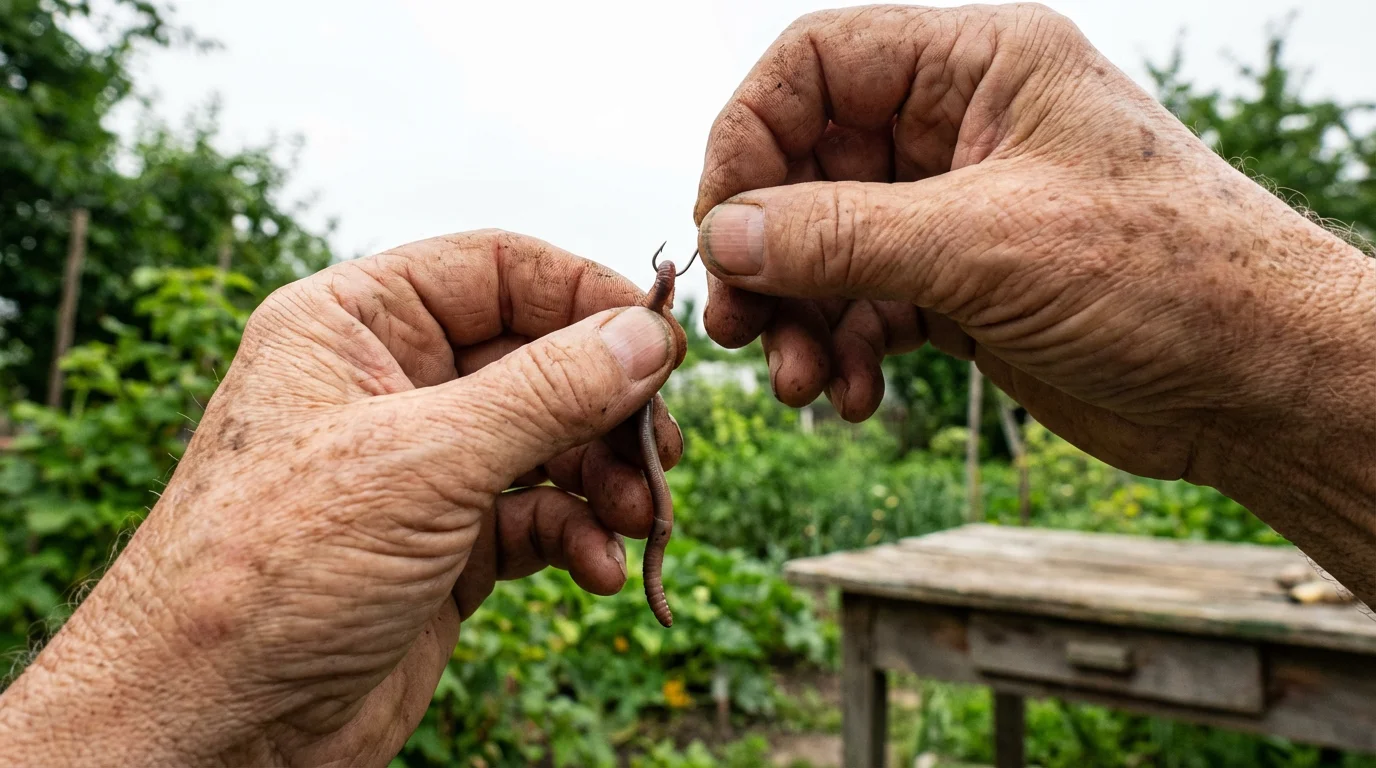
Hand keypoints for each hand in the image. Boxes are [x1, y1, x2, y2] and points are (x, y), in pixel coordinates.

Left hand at [0, 231, 684, 765]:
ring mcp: (421, 469)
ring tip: (639, 516)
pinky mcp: (445, 545)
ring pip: (548, 441)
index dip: (585, 293)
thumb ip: (546, 390)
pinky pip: (537, 516)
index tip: (660, 338)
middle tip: (664, 446)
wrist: (216, 726)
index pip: (495, 269)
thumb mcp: (424, 461)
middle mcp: (390, 385)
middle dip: (607, 403)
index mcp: (353, 325)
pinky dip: (577, 536)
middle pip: (536, 357)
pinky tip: (597, 570)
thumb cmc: (273, 570)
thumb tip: (647, 334)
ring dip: (605, 477)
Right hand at [693, 6, 1375, 596]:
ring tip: (801, 383)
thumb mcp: (987, 245)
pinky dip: (846, 350)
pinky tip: (853, 397)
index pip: (816, 66)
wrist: (1258, 383)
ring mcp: (957, 209)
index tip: (722, 227)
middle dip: (770, 255)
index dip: (749, 138)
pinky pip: (866, 306)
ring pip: (828, 248)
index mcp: (977, 65)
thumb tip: (724, 236)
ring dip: (801, 317)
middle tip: (742, 326)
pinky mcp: (962, 285)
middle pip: (807, 167)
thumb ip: (842, 236)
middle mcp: (958, 127)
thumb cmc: (1168, 276)